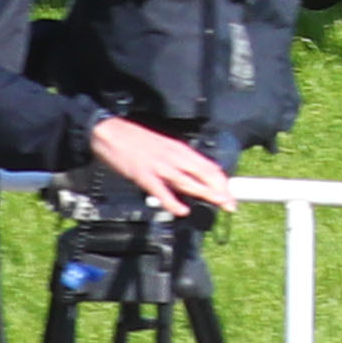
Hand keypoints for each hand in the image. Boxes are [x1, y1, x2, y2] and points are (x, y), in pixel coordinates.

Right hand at [87, 118, 236, 218]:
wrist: (110, 131)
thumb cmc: (135, 140)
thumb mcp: (163, 146)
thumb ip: (178, 161)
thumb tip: (192, 177)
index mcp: (179, 150)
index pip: (209, 166)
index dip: (222, 181)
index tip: (231, 194)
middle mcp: (174, 157)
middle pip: (204, 174)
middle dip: (221, 190)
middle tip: (232, 205)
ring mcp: (159, 166)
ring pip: (188, 182)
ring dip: (207, 194)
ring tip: (220, 205)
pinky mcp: (144, 175)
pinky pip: (161, 191)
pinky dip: (172, 202)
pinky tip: (182, 210)